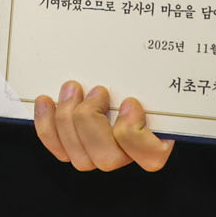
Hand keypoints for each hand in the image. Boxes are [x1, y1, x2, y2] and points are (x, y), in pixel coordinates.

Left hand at [34, 84, 172, 172]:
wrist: (120, 73)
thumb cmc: (143, 73)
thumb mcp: (152, 74)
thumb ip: (154, 78)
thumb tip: (169, 58)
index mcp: (157, 137)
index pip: (150, 156)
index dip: (133, 133)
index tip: (130, 102)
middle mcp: (128, 153)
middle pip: (107, 158)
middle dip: (92, 121)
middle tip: (96, 91)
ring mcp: (100, 154)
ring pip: (80, 158)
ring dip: (69, 119)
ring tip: (72, 89)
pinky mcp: (75, 149)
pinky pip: (58, 149)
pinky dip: (47, 125)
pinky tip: (46, 101)